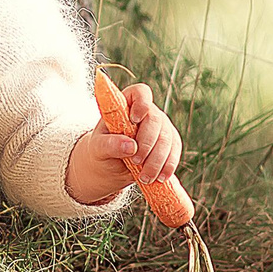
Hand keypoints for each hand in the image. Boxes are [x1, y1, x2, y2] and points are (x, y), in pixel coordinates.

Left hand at [65, 81, 182, 205]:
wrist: (110, 166)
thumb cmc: (101, 150)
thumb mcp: (98, 147)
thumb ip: (109, 144)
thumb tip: (130, 147)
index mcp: (126, 104)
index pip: (140, 93)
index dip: (141, 103)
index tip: (134, 120)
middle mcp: (147, 112)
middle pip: (155, 120)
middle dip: (147, 143)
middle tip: (135, 161)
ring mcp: (161, 127)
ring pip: (167, 139)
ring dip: (157, 160)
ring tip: (144, 177)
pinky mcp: (170, 143)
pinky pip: (174, 151)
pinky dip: (168, 166)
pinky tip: (160, 178)